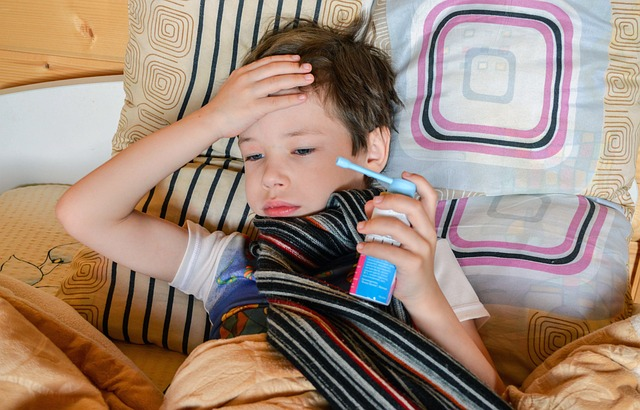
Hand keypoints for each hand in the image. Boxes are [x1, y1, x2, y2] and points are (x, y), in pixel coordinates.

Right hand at [194, 54, 313, 139]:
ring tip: (310, 79)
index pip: (268, 62)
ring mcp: (249, 93)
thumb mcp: (235, 85)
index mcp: (243, 72)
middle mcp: (247, 79)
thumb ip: (249, 79)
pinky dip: (291, 99)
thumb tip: (266, 77)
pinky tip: (303, 98)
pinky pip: (276, 102)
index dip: (284, 59)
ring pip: (278, 82)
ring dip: (297, 79)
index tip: (298, 59)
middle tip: (309, 67)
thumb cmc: (225, 105)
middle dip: (294, 67)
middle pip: (275, 69)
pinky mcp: (253, 108)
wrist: (211, 120)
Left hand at [356, 172, 439, 305]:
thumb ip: (387, 222)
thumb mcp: (401, 241)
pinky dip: (371, 247)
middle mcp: (428, 233)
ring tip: (361, 228)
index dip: (419, 182)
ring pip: (398, 228)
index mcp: (427, 224)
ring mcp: (422, 249)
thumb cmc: (407, 264)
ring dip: (374, 224)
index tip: (404, 175)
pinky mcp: (413, 264)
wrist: (420, 293)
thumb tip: (369, 207)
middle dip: (390, 201)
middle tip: (372, 204)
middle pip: (413, 207)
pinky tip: (361, 248)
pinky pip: (389, 251)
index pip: (430, 197)